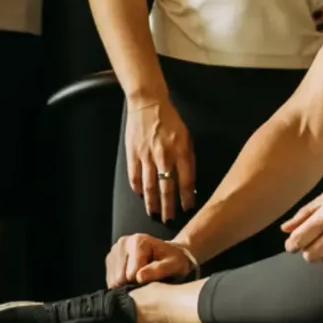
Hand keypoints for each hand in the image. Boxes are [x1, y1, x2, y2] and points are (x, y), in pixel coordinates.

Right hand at [104, 232, 197, 287]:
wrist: (170, 254)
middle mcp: (123, 242)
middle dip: (133, 284)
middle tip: (149, 279)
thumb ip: (159, 270)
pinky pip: (110, 280)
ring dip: (127, 284)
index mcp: (138, 241)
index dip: (143, 282)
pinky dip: (122, 284)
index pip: (131, 275)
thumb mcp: (174, 266)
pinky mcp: (110, 259)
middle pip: (120, 278)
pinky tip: (134, 278)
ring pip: (113, 281)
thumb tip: (139, 277)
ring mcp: (114, 250)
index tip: (155, 277)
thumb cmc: (174, 261)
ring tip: (142, 277)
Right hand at [125, 94, 195, 227]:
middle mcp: (164, 156)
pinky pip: (135, 175)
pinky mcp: (133, 153)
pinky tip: (140, 195)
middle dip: (169, 206)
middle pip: (167, 187)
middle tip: (169, 219)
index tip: (187, 208)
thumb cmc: (170, 120)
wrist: (148, 103)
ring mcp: (146, 155)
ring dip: (152, 202)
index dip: (187, 197)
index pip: (186, 181)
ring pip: (149, 185)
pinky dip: (137, 187)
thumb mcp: (187, 137)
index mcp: (180, 151)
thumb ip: (188, 158)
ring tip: (154, 213)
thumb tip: (189, 181)